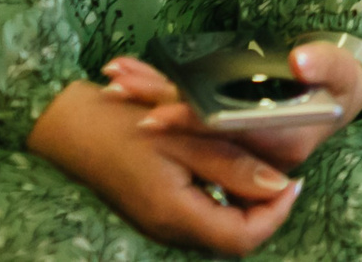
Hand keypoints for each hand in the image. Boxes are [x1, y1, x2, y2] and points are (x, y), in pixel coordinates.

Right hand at [28, 79, 301, 256]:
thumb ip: (232, 163)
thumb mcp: (184, 135)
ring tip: (264, 164)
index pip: (241, 238)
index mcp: (175, 213)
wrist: (66, 121)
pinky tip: (231, 162)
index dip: (275, 214)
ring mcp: (160, 219)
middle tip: (285, 173)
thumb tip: (278, 185)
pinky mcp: (156, 206)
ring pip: (219, 223)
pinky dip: (223, 192)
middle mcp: (168, 225)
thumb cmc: (122, 122)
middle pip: (232, 235)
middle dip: (265, 208)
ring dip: (245, 199)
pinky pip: (201, 210)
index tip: (294, 182)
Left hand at [101, 43, 361, 173]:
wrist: (336, 96)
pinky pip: (187, 118)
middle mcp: (253, 154)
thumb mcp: (343, 71)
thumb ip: (327, 65)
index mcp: (283, 144)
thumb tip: (301, 61)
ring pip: (187, 126)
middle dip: (157, 108)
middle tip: (120, 87)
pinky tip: (129, 81)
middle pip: (198, 133)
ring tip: (116, 79)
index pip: (230, 135)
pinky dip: (159, 96)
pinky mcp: (223, 131)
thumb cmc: (339, 83)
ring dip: (151, 100)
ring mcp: (235, 145)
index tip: (159, 112)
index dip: (194, 123)